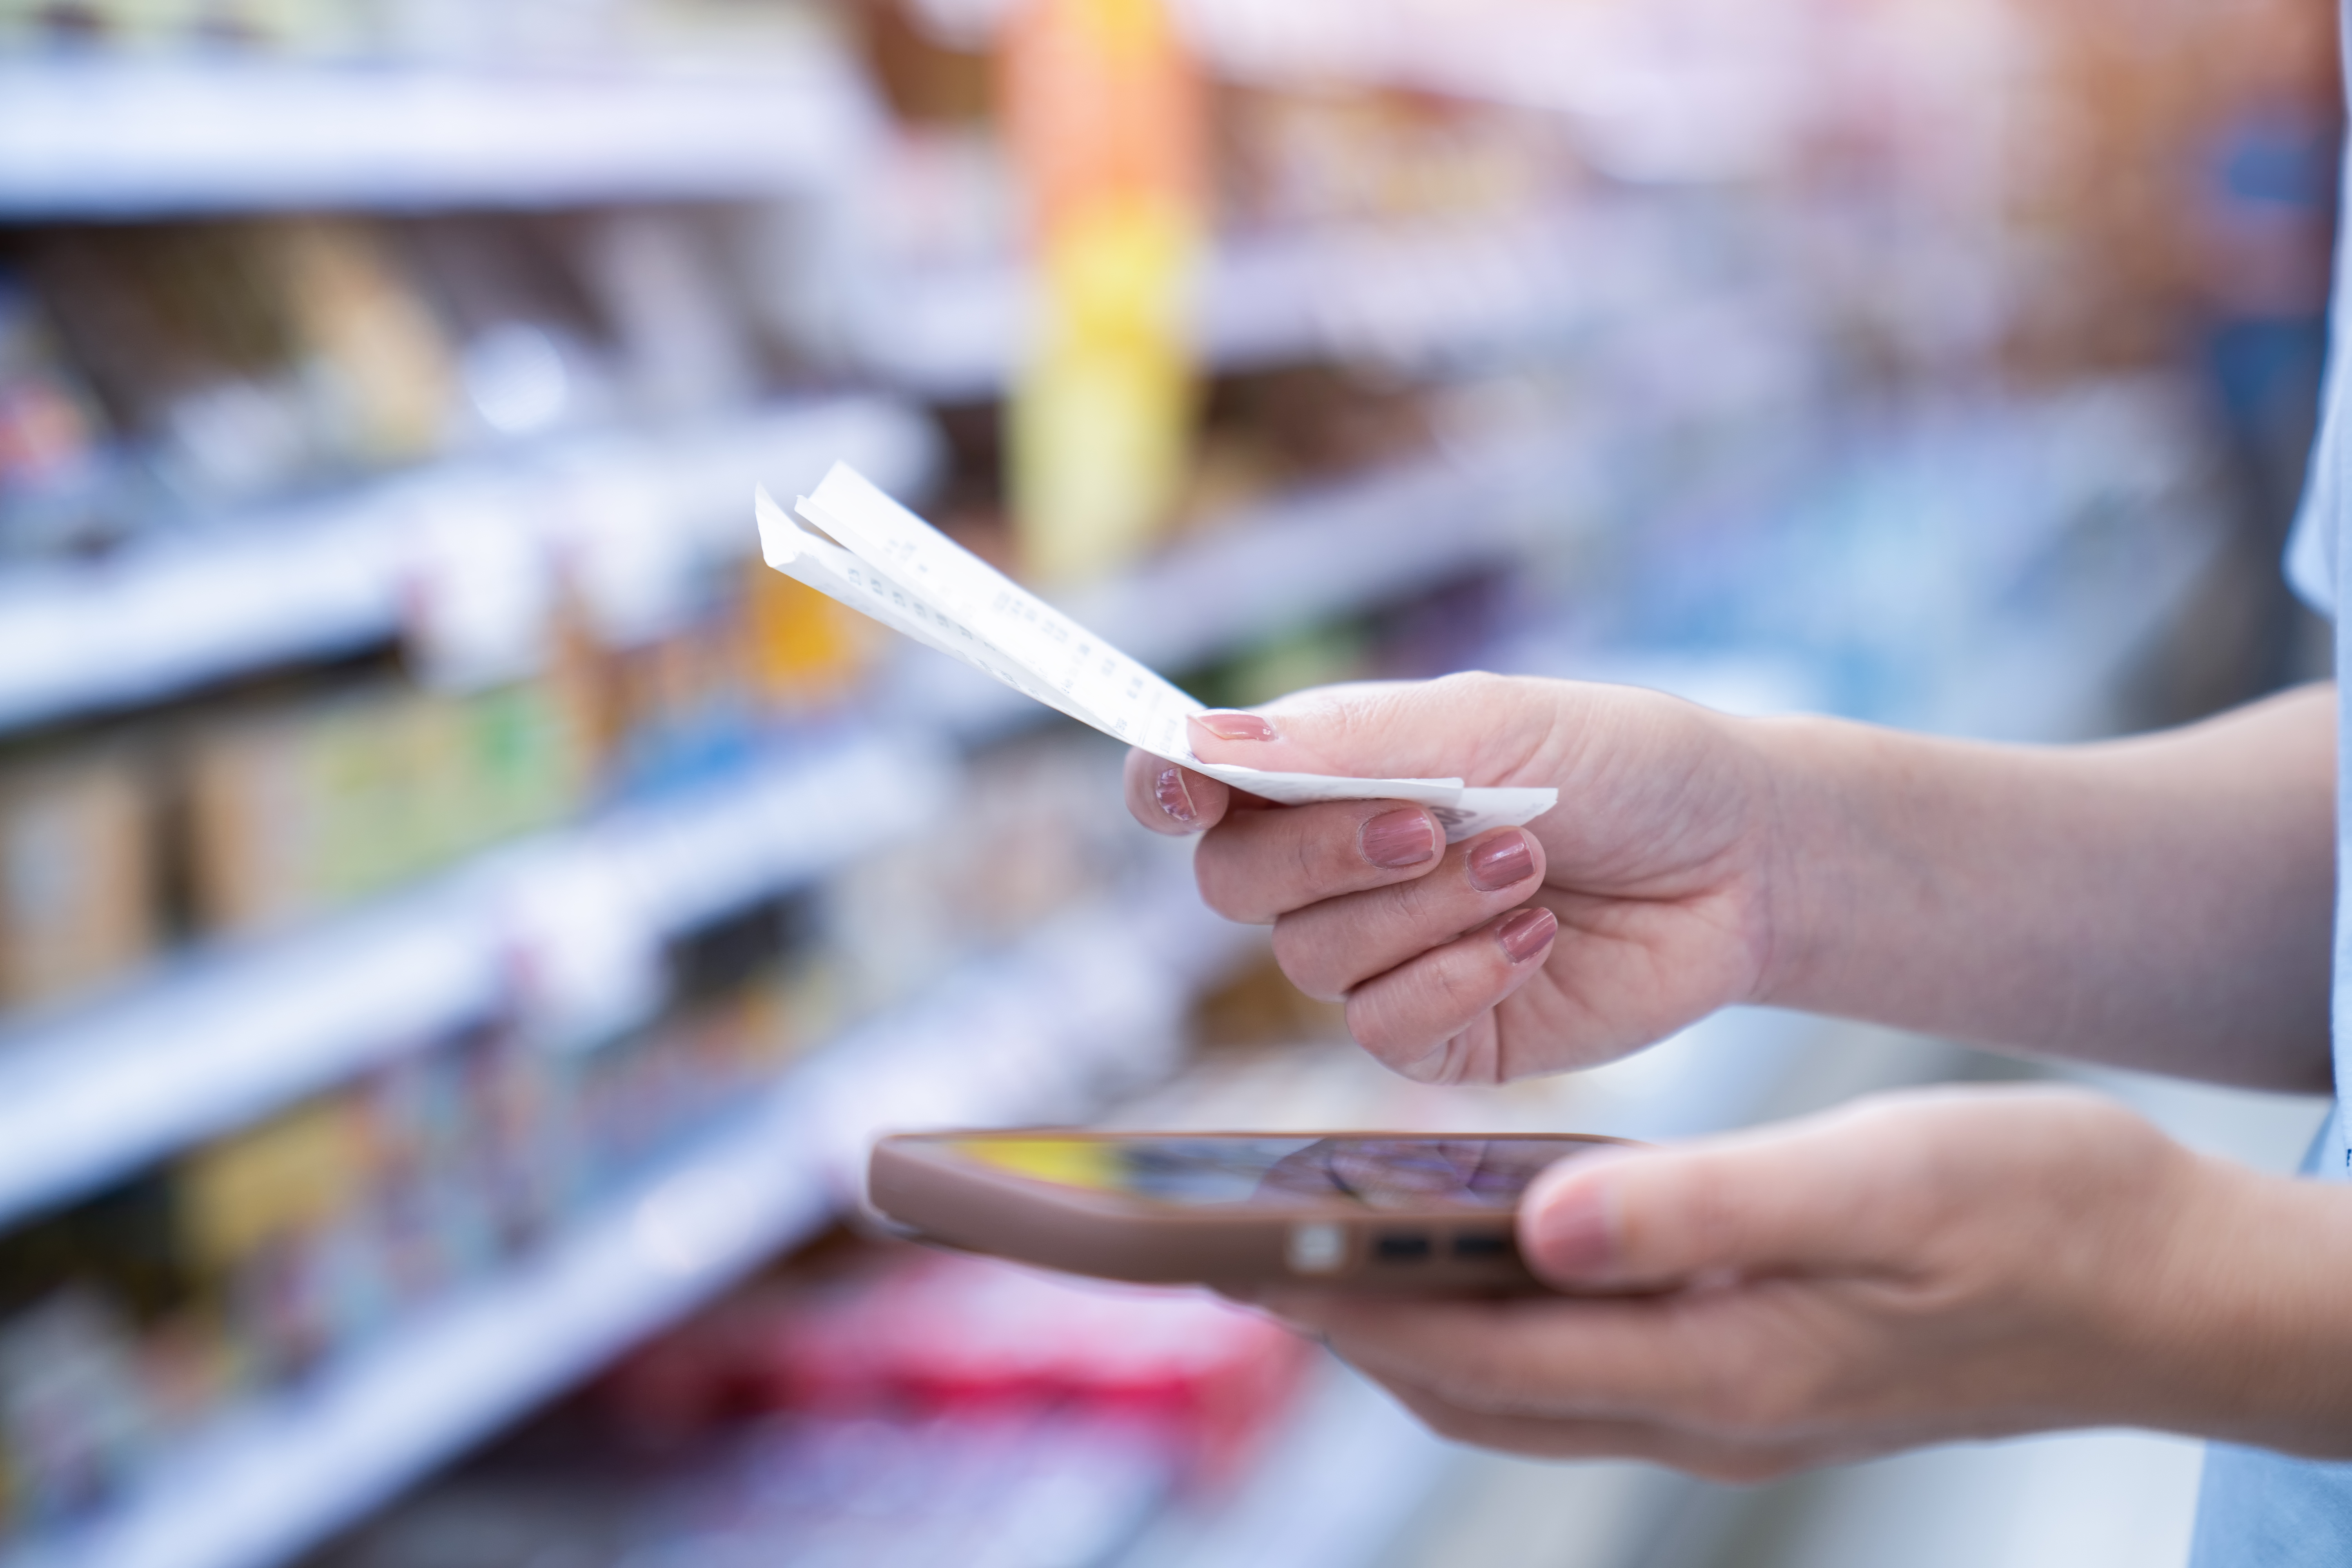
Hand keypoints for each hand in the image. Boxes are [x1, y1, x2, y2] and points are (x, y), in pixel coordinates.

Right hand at [1123, 674, 1782, 1081]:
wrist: (1743, 857)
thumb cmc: (1623, 765)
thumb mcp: (1492, 722)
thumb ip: (1348, 740)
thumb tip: (1200, 744)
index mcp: (1327, 776)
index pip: (1194, 788)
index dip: (1166, 786)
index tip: (1184, 786)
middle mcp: (1334, 872)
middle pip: (1233, 882)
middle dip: (1327, 851)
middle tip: (1435, 821)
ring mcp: (1381, 960)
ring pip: (1311, 960)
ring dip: (1423, 910)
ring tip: (1529, 867)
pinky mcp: (1438, 1039)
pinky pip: (1383, 1029)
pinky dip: (1457, 977)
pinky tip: (1534, 939)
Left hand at [1256, 1088, 2350, 1479]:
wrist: (2167, 1286)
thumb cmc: (2039, 1213)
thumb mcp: (1877, 1183)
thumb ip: (1706, 1209)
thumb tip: (1543, 1225)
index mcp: (1723, 1360)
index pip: (1483, 1351)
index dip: (1354, 1312)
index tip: (1245, 1260)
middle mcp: (1710, 1402)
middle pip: (1478, 1387)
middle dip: (1354, 1333)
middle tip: (1247, 1260)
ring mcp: (1736, 1399)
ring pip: (1525, 1383)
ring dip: (1422, 1332)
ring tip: (1332, 1259)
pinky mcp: (1762, 1369)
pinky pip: (1589, 1363)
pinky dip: (1510, 1322)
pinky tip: (1489, 1257)